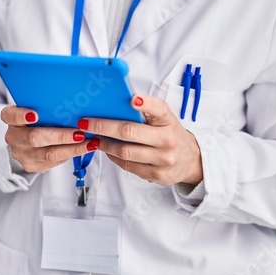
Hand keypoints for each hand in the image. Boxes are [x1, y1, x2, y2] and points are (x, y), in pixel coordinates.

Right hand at [1, 105, 98, 173]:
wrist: (29, 139)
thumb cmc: (39, 118)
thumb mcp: (37, 108)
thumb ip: (46, 105)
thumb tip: (74, 94)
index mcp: (11, 119)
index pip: (10, 115)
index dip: (21, 116)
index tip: (35, 115)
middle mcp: (13, 137)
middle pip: (34, 138)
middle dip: (60, 136)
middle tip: (79, 132)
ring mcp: (21, 154)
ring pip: (47, 154)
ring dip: (72, 148)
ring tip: (89, 143)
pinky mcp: (32, 166)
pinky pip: (53, 163)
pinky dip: (71, 154)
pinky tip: (85, 148)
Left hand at [81, 94, 203, 186]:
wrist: (190, 160)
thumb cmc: (170, 133)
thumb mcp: (164, 119)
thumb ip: (146, 112)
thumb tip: (114, 105)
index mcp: (169, 120)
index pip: (159, 108)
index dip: (146, 104)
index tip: (132, 100)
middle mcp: (168, 139)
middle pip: (129, 132)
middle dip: (103, 126)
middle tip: (85, 122)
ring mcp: (163, 159)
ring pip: (125, 152)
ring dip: (104, 144)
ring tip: (93, 137)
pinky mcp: (157, 175)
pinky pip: (128, 166)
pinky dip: (113, 157)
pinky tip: (107, 149)